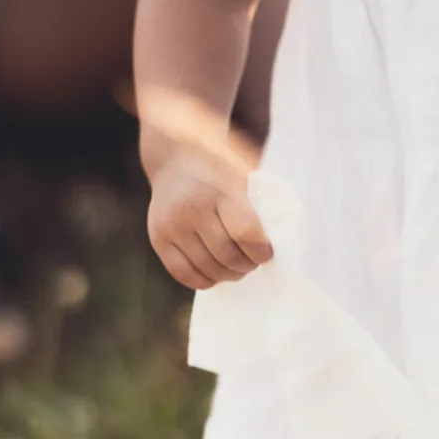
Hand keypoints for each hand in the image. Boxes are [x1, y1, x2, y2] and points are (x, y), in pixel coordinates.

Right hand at [147, 146, 273, 289]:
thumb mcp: (243, 176)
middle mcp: (192, 208)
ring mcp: (172, 225)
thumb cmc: (220, 171)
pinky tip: (215, 272)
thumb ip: (259, 206)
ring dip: (228, 274)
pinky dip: (204, 279)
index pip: (246, 233)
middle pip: (227, 255)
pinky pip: (183, 274)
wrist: (177, 158)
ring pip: (207, 268)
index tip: (268, 253)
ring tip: (236, 267)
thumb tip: (280, 244)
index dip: (262, 251)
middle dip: (247, 265)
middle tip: (253, 261)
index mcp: (220, 190)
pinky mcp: (158, 239)